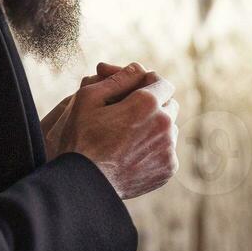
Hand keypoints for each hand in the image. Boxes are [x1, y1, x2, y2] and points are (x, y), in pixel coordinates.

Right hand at [49, 62, 179, 199]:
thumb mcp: (88, 98)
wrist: (84, 183)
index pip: (162, 82)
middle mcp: (164, 123)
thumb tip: (137, 67)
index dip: (147, 83)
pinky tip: (134, 151)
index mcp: (147, 102)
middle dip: (154, 104)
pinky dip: (155, 147)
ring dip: (156, 126)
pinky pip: (168, 149)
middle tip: (131, 111)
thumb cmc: (81, 138)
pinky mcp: (168, 168)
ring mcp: (168, 148)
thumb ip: (117, 78)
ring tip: (130, 133)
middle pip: (169, 104)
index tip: (134, 90)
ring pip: (170, 127)